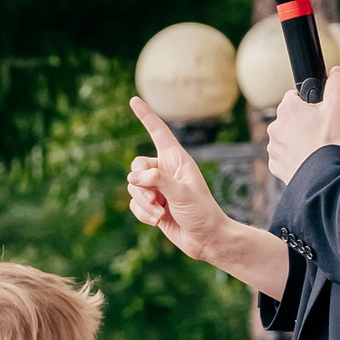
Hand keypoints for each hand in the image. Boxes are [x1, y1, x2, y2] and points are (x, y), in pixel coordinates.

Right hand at [127, 98, 238, 263]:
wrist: (207, 240)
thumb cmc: (202, 213)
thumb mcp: (182, 193)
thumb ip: (157, 181)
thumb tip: (133, 177)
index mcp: (177, 160)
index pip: (158, 132)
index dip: (146, 116)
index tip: (133, 100)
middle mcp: (165, 171)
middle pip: (136, 166)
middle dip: (140, 184)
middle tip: (155, 198)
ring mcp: (158, 188)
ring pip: (133, 187)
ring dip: (144, 203)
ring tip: (160, 213)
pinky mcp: (152, 205)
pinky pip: (134, 204)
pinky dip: (143, 214)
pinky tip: (158, 221)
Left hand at [265, 71, 339, 185]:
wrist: (324, 176)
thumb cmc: (329, 142)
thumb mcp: (337, 108)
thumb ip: (335, 85)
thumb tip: (335, 72)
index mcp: (287, 109)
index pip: (294, 96)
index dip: (308, 102)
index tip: (318, 111)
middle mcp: (275, 127)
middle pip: (289, 117)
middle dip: (302, 121)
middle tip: (319, 130)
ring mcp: (273, 147)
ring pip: (285, 137)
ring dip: (296, 139)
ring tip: (314, 146)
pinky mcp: (275, 165)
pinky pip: (284, 156)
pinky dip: (293, 156)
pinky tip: (307, 158)